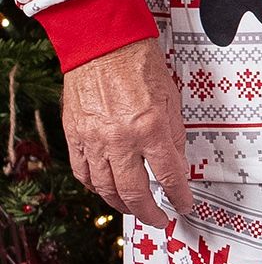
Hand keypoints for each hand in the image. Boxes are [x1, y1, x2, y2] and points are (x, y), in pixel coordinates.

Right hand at [59, 36, 192, 229]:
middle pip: (134, 192)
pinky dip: (95, 187)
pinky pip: (83, 172)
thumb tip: (177, 164)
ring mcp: (94, 139)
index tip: (184, 206)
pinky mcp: (75, 134)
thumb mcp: (171, 100)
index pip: (169, 176)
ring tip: (134, 210)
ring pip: (105, 188)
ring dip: (121, 205)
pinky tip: (105, 190)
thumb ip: (174, 136)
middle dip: (149, 213)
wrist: (104, 44)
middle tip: (159, 220)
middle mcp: (121, 138)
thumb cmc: (139, 65)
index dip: (179, 196)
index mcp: (150, 128)